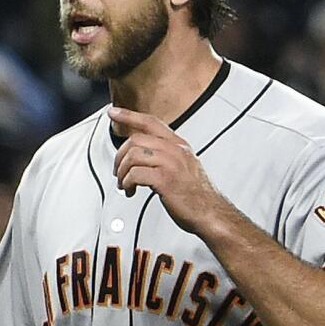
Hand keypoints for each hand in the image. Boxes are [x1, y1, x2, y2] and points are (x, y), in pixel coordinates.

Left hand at [109, 106, 225, 233]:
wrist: (211, 212)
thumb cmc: (197, 194)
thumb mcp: (185, 165)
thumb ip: (167, 155)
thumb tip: (143, 155)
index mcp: (179, 145)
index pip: (150, 122)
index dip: (129, 115)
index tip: (114, 113)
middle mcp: (175, 150)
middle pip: (136, 139)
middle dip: (120, 156)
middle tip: (117, 171)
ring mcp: (171, 164)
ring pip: (133, 155)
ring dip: (122, 172)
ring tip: (124, 184)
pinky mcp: (165, 180)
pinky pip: (135, 174)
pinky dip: (127, 183)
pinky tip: (130, 191)